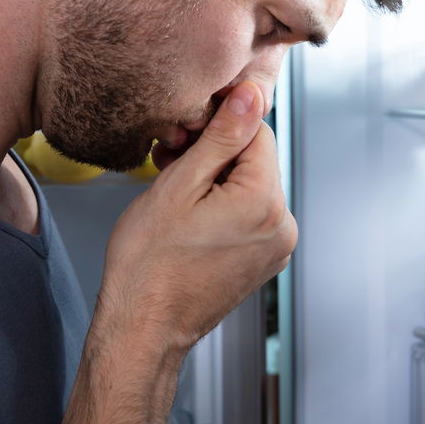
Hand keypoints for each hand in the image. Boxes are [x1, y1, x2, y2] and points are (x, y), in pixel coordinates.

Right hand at [97, 80, 296, 349]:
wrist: (142, 329)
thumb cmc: (148, 265)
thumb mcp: (178, 187)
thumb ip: (220, 137)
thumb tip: (250, 94)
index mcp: (265, 203)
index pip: (257, 131)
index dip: (218, 123)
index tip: (185, 134)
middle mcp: (282, 226)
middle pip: (255, 159)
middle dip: (214, 153)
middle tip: (170, 162)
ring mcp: (275, 247)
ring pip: (250, 185)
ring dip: (214, 178)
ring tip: (174, 192)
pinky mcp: (263, 260)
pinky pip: (249, 213)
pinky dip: (221, 205)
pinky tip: (188, 214)